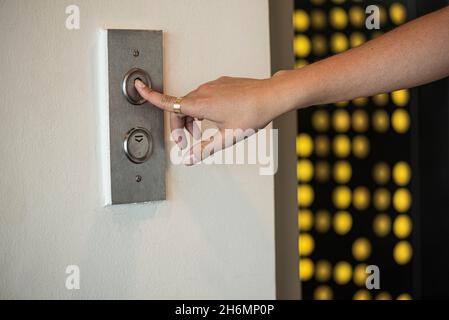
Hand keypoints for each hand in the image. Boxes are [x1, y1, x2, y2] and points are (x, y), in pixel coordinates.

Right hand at [135, 74, 290, 164]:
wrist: (271, 95)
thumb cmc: (252, 114)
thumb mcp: (226, 138)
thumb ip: (203, 150)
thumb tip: (186, 159)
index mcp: (201, 104)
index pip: (169, 101)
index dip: (150, 96)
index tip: (137, 87)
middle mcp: (203, 91)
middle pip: (179, 107)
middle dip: (178, 125)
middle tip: (186, 142)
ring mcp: (213, 85)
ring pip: (192, 102)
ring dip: (191, 119)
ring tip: (201, 133)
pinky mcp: (221, 84)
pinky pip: (204, 96)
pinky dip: (202, 109)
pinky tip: (216, 119)